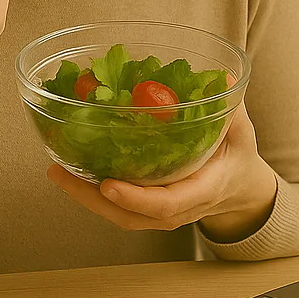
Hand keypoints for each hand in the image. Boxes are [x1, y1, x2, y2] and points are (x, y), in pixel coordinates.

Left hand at [47, 94, 277, 244]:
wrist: (241, 188)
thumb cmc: (239, 156)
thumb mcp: (242, 131)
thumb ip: (231, 108)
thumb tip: (222, 81)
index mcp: (202, 191)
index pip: (165, 205)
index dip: (136, 198)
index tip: (108, 185)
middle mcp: (178, 210)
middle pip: (130, 216)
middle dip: (92, 199)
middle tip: (61, 174)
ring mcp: (161, 214)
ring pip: (119, 216)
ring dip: (85, 197)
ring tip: (56, 171)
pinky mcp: (148, 209)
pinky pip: (118, 209)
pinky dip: (92, 194)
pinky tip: (70, 172)